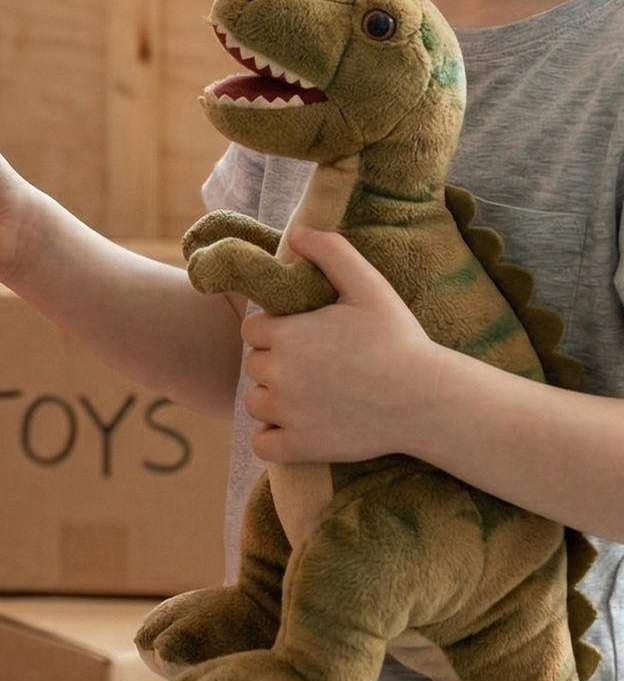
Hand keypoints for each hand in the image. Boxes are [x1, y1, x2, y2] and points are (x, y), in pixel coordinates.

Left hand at [240, 227, 442, 462]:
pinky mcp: (302, 447)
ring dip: (272, 398)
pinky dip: (272, 438)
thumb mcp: (368, 285)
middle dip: (275, 362)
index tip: (305, 335)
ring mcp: (288, 413)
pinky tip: (294, 427)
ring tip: (308, 394)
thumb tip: (297, 233)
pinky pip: (263, 445)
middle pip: (253, 364)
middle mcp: (278, 374)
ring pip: (255, 402)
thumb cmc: (398, 340)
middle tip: (313, 365)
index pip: (254, 328)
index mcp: (285, 334)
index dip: (276, 330)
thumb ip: (330, 251)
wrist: (429, 400)